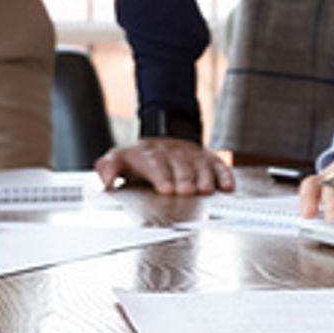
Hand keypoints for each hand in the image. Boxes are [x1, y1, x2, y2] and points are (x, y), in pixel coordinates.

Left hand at [95, 139, 234, 195]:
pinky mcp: (208, 159)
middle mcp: (172, 153)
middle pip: (180, 164)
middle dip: (184, 178)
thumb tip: (106, 180)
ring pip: (200, 165)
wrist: (162, 140)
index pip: (155, 162)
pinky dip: (224, 176)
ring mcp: (192, 155)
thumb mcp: (118, 159)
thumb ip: (107, 168)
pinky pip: (219, 165)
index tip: (166, 189)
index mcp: (149, 154)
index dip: (162, 175)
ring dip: (204, 177)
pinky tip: (227, 187)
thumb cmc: (139, 160)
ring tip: (205, 190)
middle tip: (186, 192)